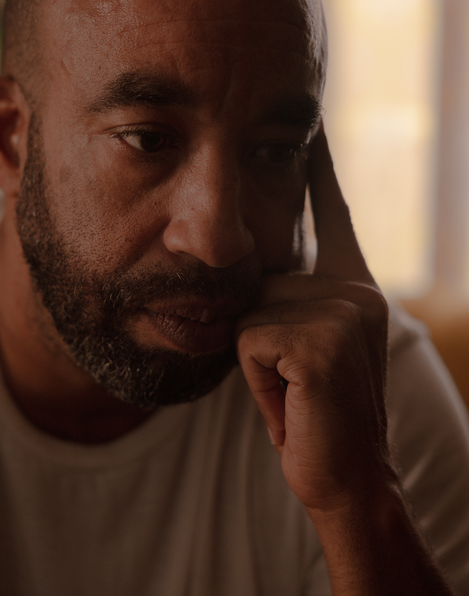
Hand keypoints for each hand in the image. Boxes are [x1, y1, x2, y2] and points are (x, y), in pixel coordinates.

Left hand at [236, 125, 390, 512]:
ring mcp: (344, 314)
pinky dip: (256, 379)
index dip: (320, 169)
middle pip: (264, 279)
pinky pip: (250, 341)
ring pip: (252, 312)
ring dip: (258, 361)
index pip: (333, 213)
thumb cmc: (310, 410)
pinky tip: (291, 401)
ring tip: (293, 391)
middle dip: (263, 336)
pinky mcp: (321, 343)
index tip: (310, 127)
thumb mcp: (299, 344)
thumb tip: (248, 261)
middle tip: (297, 381)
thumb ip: (286, 298)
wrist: (342, 477)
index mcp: (354, 285)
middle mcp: (357, 290)